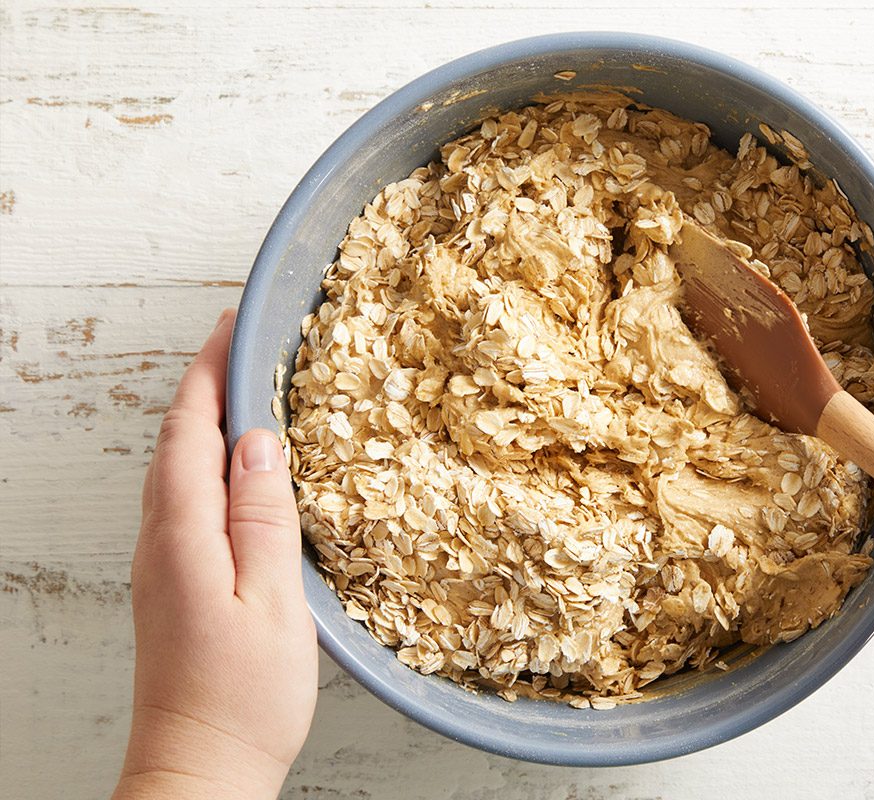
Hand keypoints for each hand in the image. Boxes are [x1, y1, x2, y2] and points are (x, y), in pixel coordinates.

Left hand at [113, 311, 316, 799]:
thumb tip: (259, 444)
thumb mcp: (272, 601)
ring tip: (245, 393)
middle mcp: (160, 541)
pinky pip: (184, 500)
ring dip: (205, 422)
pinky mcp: (172, 584)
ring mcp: (161, 564)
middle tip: (243, 346)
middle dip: (205, 385)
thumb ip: (264, 516)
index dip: (212, 372)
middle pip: (175, 442)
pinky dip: (207, 463)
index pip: (191, 430)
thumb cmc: (242, 698)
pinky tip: (237, 471)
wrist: (199, 770)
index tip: (234, 326)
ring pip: (176, 469)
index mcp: (184, 535)